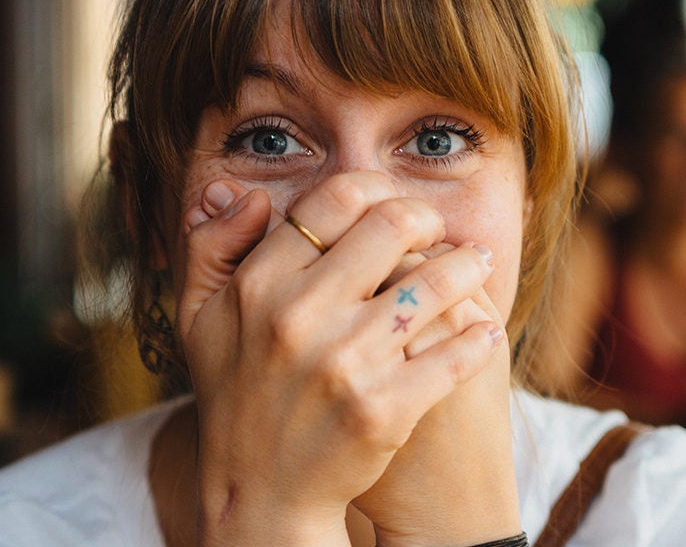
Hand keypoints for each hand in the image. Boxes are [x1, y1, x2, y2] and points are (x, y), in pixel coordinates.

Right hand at [178, 172, 503, 544]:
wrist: (259, 495)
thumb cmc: (234, 397)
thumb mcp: (199, 318)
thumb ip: (210, 246)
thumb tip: (244, 194)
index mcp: (258, 285)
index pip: (334, 200)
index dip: (375, 190)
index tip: (392, 205)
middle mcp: (299, 316)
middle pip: (393, 225)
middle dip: (428, 219)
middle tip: (439, 232)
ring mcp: (345, 363)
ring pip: (435, 282)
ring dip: (468, 265)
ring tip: (477, 264)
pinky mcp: (384, 409)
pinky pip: (454, 353)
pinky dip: (479, 337)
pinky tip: (486, 330)